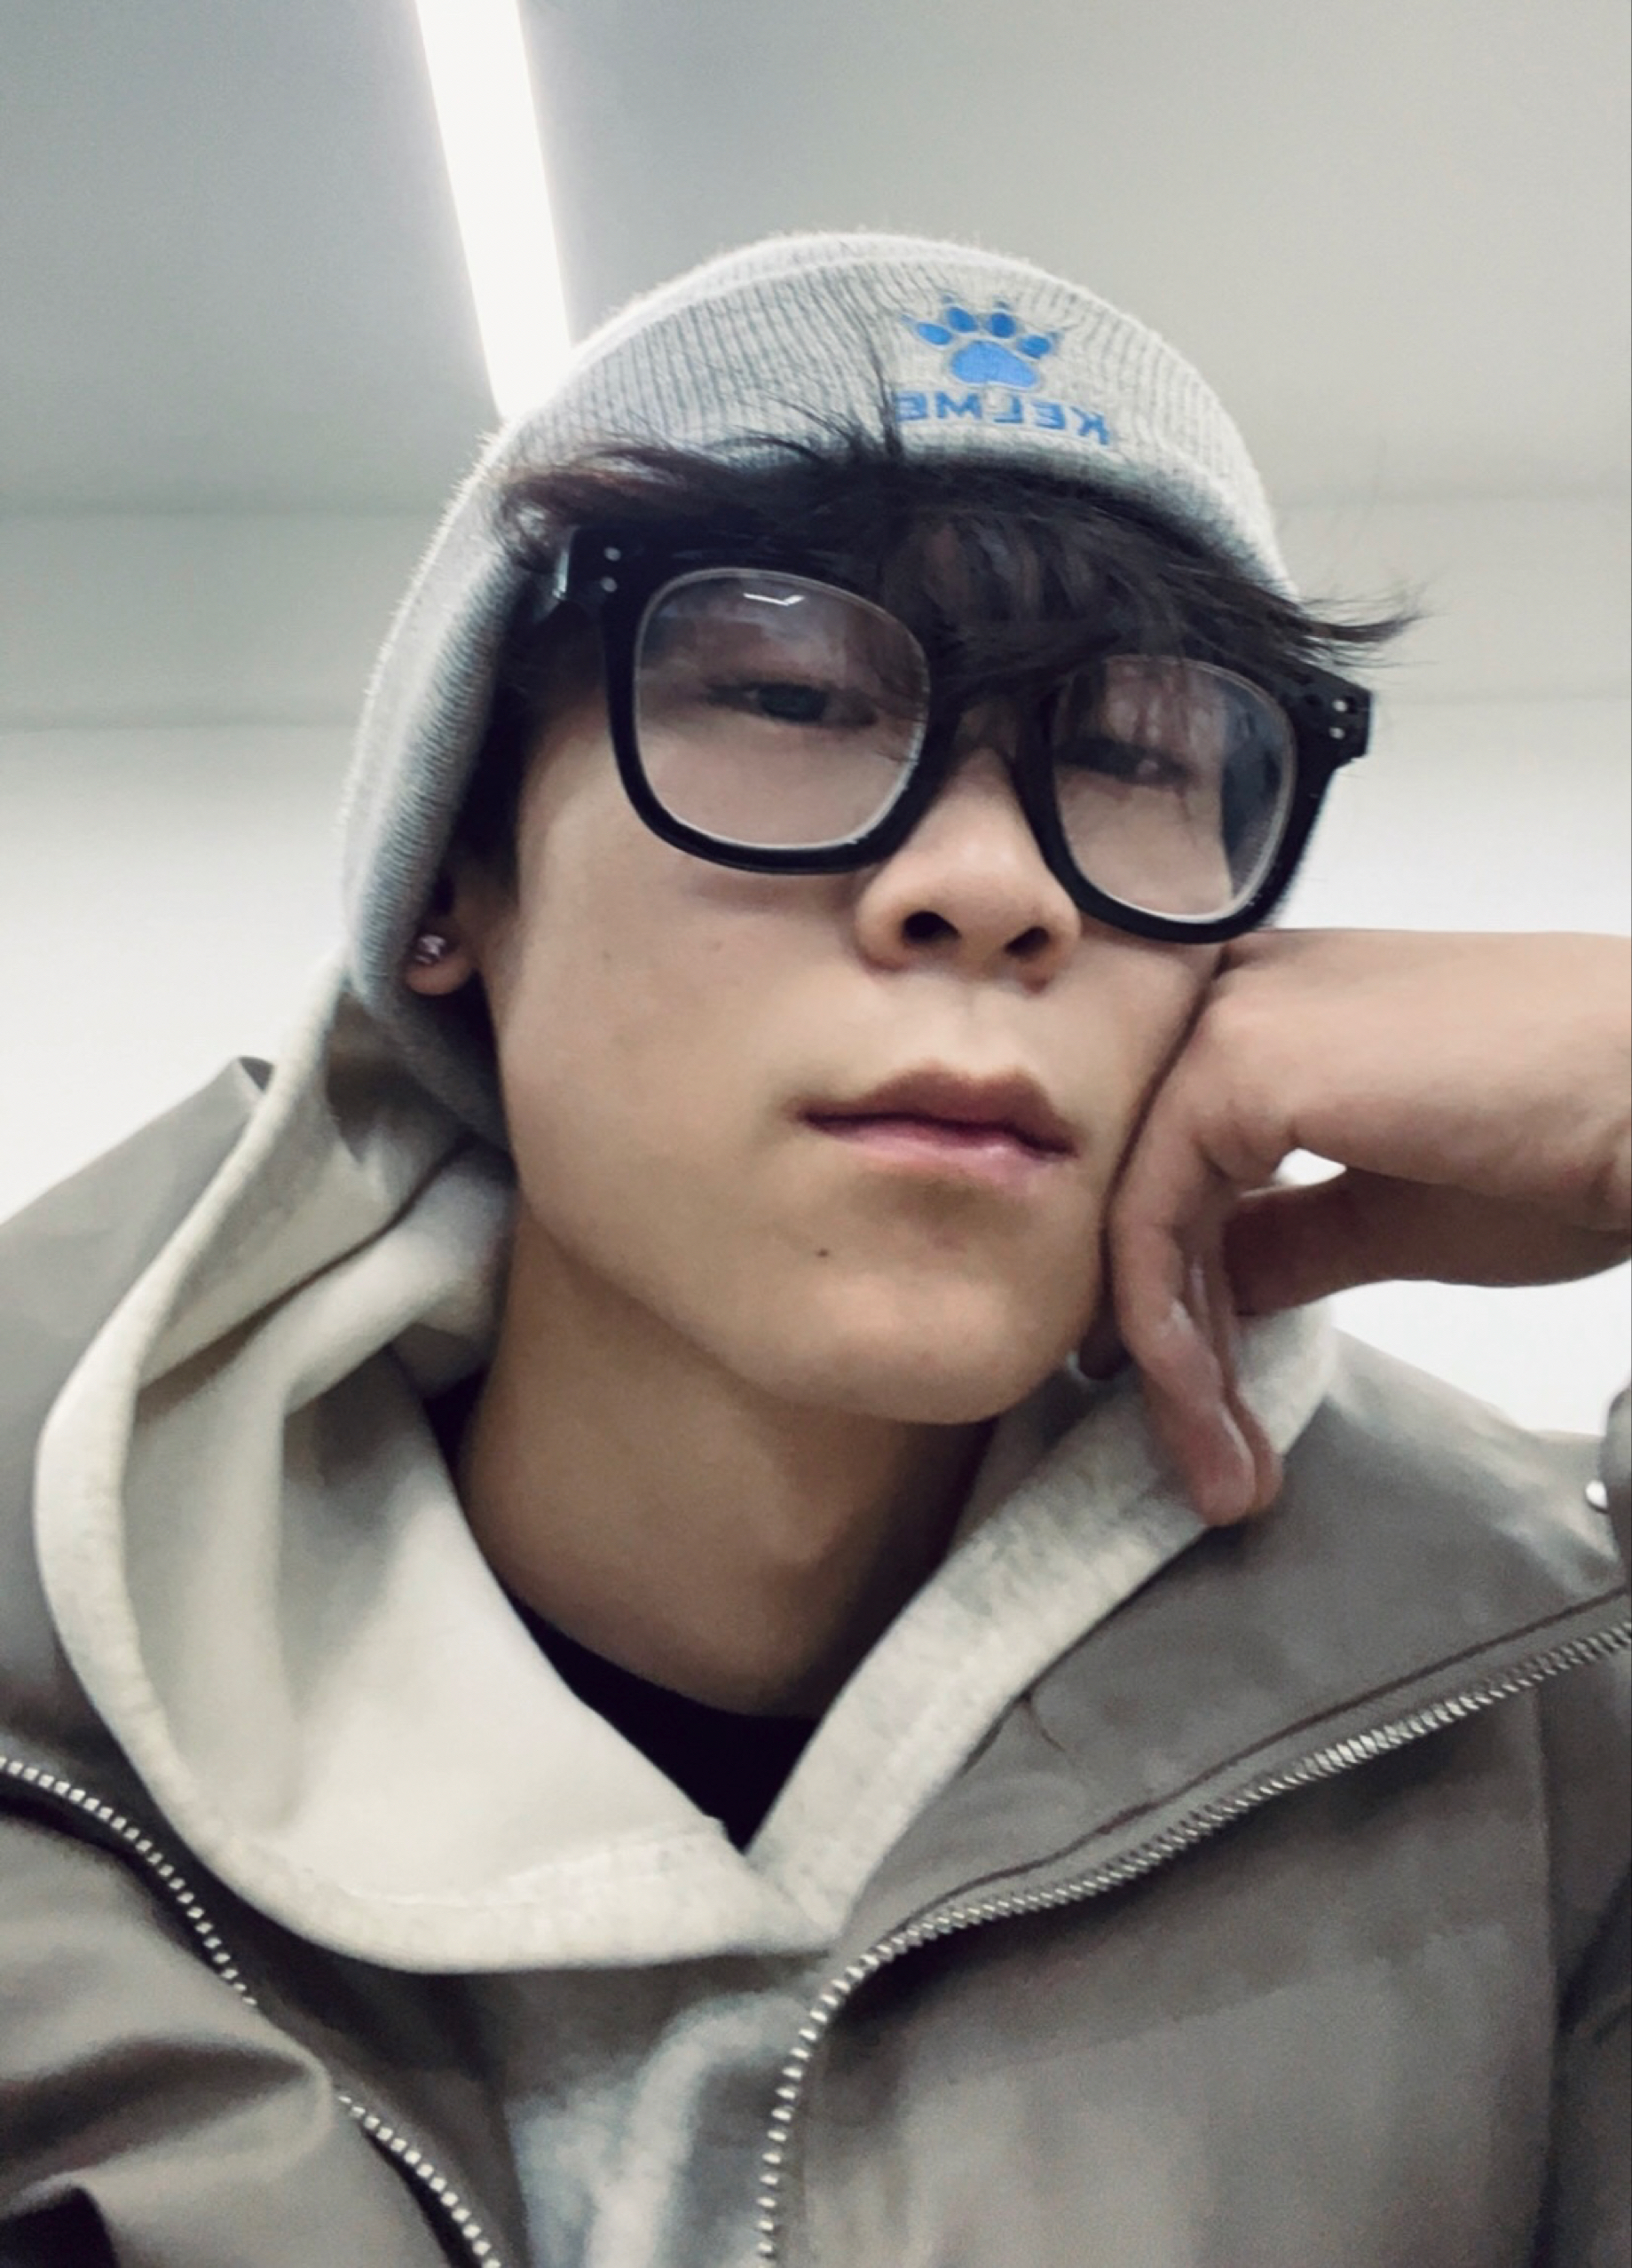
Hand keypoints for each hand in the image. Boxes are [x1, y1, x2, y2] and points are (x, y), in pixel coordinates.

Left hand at [1107, 930, 1631, 1523]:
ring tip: (1226, 1473)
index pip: (1179, 1164)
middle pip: (1150, 1191)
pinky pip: (1152, 1220)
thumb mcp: (1397, 1209)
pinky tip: (1210, 1410)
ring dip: (1176, 1367)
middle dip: (1176, 1346)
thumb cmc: (1576, 1139)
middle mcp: (1238, 991)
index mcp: (1280, 1004)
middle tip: (1220, 1464)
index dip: (1184, 1293)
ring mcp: (1228, 1018)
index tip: (1200, 1401)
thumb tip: (1216, 1287)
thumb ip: (1292, 1235)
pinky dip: (1173, 1333)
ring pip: (1140, 1215)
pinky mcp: (1236, 1061)